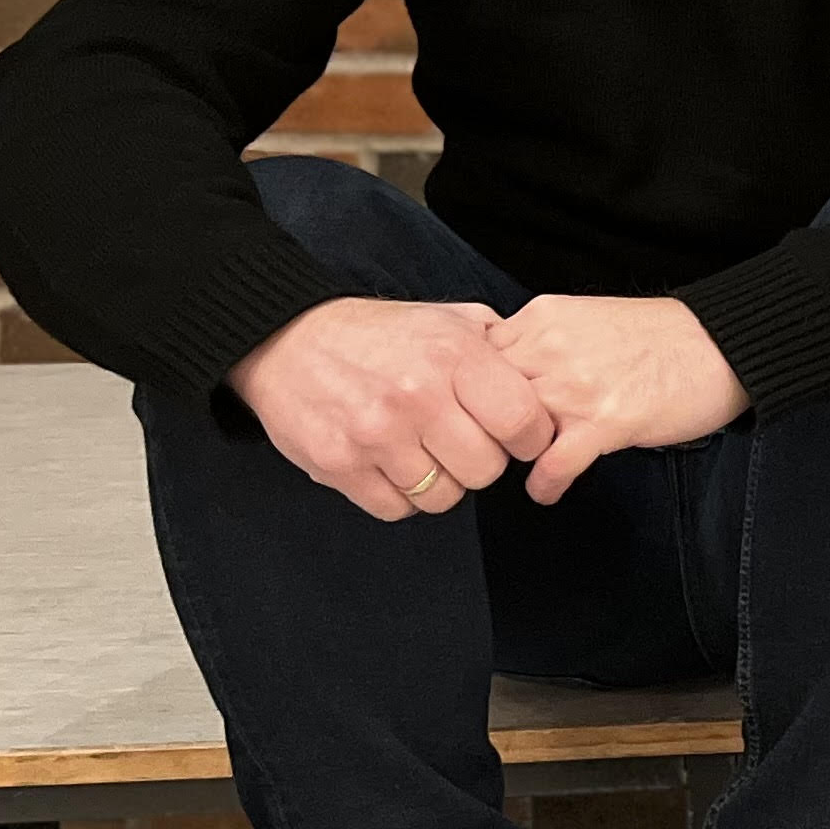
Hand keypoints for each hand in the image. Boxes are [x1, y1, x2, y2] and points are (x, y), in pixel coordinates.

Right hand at [229, 298, 555, 524]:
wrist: (286, 339)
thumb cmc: (378, 333)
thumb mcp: (447, 319)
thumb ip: (498, 348)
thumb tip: (543, 376)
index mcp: (453, 357)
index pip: (523, 423)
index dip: (528, 437)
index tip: (515, 435)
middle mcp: (417, 398)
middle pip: (486, 471)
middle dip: (482, 462)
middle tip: (463, 444)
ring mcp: (375, 436)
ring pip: (442, 498)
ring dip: (441, 483)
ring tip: (425, 453)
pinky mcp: (339, 466)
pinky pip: (396, 509)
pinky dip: (400, 497)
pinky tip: (393, 466)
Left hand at [482, 296, 750, 504]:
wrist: (723, 344)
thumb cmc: (663, 335)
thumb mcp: (586, 318)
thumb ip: (543, 342)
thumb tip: (506, 378)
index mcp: (543, 318)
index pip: (474, 358)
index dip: (468, 390)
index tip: (474, 412)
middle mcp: (551, 348)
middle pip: (479, 396)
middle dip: (479, 427)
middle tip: (487, 450)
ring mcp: (577, 387)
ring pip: (508, 431)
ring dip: (508, 458)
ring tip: (515, 471)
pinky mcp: (606, 422)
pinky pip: (552, 465)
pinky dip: (545, 485)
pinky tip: (548, 491)